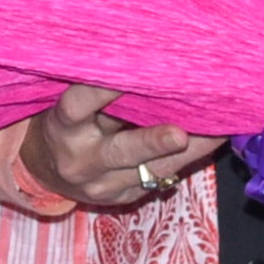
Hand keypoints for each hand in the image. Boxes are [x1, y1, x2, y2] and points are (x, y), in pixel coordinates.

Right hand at [19, 85, 221, 211]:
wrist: (45, 170)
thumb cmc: (69, 123)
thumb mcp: (73, 106)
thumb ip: (102, 94)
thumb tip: (148, 64)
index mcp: (64, 126)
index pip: (79, 105)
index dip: (102, 89)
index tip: (129, 68)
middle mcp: (81, 159)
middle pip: (119, 151)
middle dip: (152, 142)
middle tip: (180, 133)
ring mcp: (102, 186)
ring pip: (150, 172)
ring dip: (188, 152)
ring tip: (218, 132)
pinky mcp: (122, 199)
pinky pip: (159, 180)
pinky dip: (187, 161)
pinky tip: (211, 143)